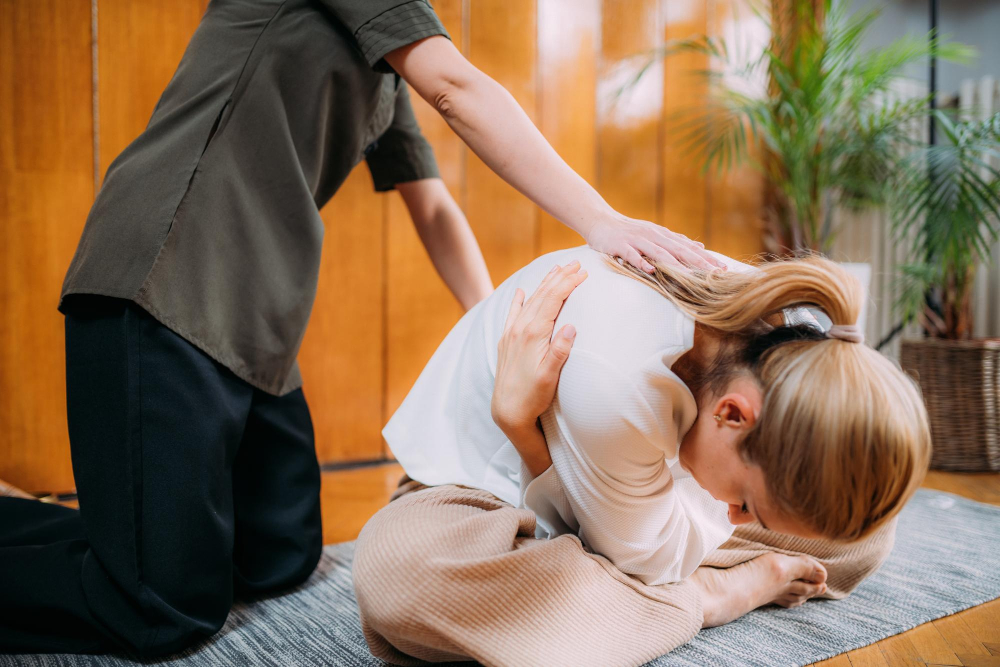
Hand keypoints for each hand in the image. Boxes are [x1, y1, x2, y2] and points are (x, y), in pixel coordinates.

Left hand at [491, 261, 586, 472]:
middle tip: (576, 263)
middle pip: (542, 295)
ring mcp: (511, 334)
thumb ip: (559, 350)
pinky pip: (513, 313)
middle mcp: (520, 329)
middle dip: (559, 277)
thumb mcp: (550, 376)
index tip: (583, 273)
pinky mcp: (506, 341)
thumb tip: (570, 326)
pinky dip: (519, 300)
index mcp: (533, 334)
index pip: (553, 300)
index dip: (568, 284)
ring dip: (543, 284)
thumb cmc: (533, 396)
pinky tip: (522, 292)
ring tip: (556, 270)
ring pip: (530, 300)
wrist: (507, 410)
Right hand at [585, 216, 726, 273]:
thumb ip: (676, 241)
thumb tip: (699, 245)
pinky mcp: (620, 245)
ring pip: (658, 252)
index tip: (723, 268)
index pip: (688, 247)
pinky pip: (631, 255)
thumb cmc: (628, 231)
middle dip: (698, 261)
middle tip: (715, 272)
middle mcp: (653, 236)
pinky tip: (649, 270)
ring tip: (690, 275)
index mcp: (663, 235)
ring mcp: (636, 240)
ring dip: (674, 263)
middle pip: (679, 249)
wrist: (600, 220)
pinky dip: (640, 261)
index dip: (705, 258)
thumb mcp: (655, 234)